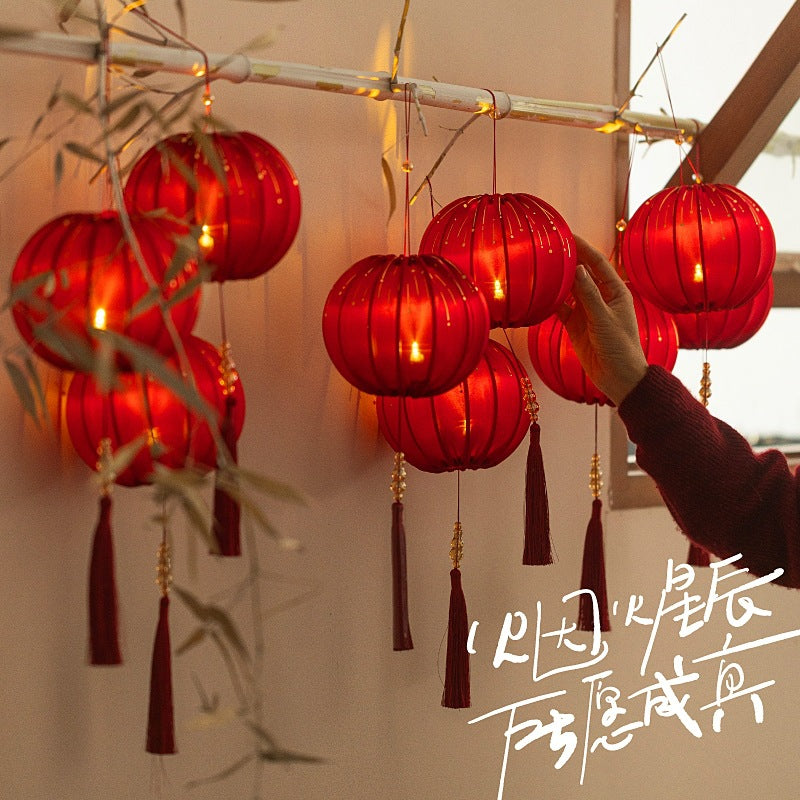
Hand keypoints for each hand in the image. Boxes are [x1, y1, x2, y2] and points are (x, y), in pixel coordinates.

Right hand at [558, 235, 648, 404]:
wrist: (619, 379)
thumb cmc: (620, 347)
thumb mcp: (603, 319)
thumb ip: (588, 294)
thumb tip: (576, 268)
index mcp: (616, 291)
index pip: (597, 263)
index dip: (583, 248)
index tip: (567, 235)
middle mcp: (601, 298)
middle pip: (582, 274)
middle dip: (568, 261)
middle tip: (548, 247)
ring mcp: (588, 312)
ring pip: (570, 290)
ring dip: (558, 280)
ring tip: (541, 267)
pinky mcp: (576, 326)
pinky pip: (562, 309)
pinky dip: (552, 302)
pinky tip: (541, 294)